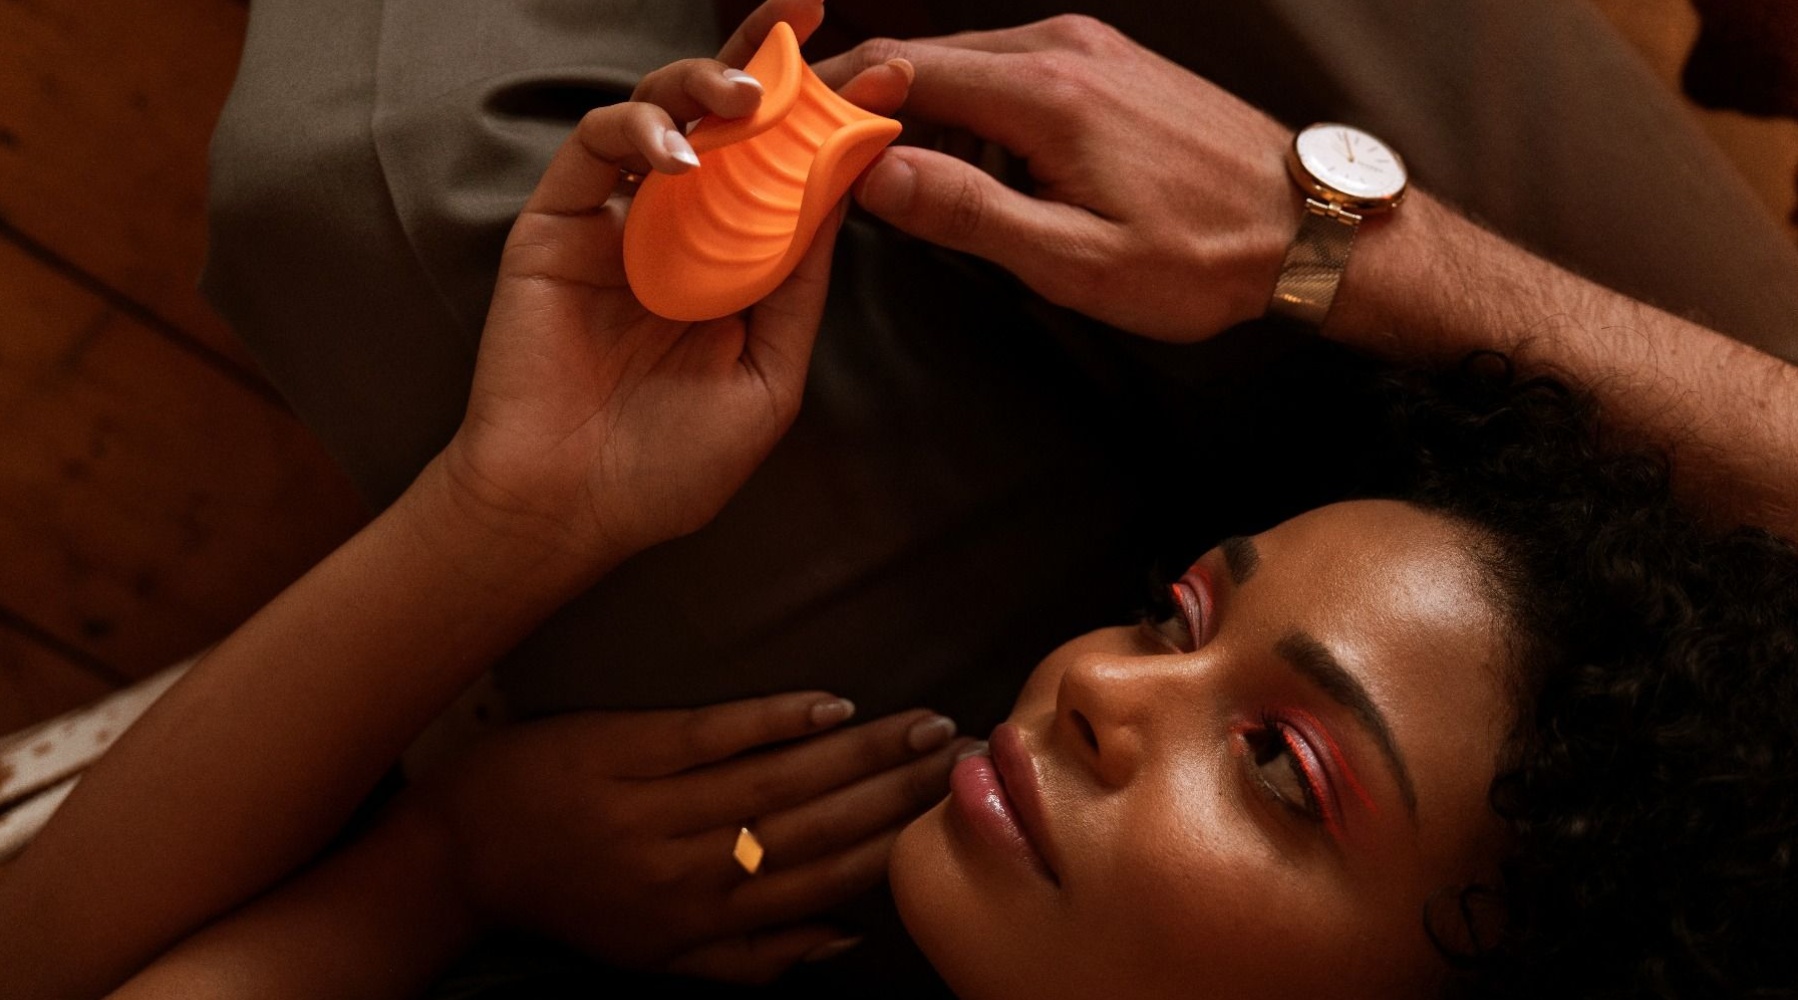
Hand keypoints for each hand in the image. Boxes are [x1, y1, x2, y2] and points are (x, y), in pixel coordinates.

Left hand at [411, 693, 970, 983]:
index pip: (821, 881)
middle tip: (958, 753)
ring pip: (777, 782)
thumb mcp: (659, 958)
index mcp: (704, 919)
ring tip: (919, 727)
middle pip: (813, 827)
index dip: (893, 847)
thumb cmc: (569, 901)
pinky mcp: (624, 748)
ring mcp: (657, 805)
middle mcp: (690, 867)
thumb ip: (750, 959)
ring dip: (856, 756)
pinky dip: (774, 721)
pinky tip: (830, 705)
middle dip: (895, 793)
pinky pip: (713, 735)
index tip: (951, 813)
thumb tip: (842, 938)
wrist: (460, 856)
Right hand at [441, 0, 913, 567]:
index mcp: (738, 265)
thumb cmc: (668, 466)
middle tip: (815, 18)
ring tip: (750, 94)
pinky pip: (595, 149)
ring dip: (707, 85)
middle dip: (773, 60)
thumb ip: (799, 286)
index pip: (792, 172)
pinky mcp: (558, 222)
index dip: (835, 121)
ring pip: (662, 113)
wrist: (567, 511)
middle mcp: (682, 230)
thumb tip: (841, 193)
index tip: (892, 80)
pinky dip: (637, 135)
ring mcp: (619, 221)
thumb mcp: (768, 376)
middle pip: (729, 122)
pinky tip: (678, 157)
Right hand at [816, 15, 1299, 342]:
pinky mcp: (1110, 65)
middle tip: (828, 171)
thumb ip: (968, 212)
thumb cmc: (1200, 258)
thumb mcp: (1074, 260)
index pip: (902, 69)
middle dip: (871, 110)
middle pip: (927, 60)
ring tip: (901, 186)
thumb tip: (873, 174)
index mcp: (1044, 92)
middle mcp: (1062, 48)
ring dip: (924, 117)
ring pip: (968, 66)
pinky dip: (975, 112)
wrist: (1310, 228)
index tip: (793, 142)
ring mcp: (1090, 49)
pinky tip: (978, 168)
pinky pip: (1013, 73)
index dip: (836, 103)